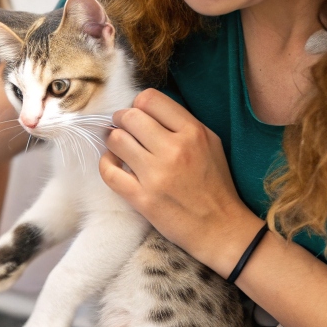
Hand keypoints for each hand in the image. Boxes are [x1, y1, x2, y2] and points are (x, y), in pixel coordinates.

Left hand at [100, 89, 260, 275]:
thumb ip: (182, 123)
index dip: (138, 104)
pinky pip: (109, 172)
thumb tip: (147, 109)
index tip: (139, 116)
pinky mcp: (142, 198)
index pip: (150, 99)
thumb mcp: (210, 144)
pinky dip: (106, 164)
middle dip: (121, 119)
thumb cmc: (215, 185)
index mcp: (193, 132)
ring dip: (113, 141)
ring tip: (119, 147)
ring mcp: (156, 175)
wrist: (220, 228)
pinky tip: (114, 164)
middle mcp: (174, 149)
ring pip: (116, 140)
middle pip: (130, 116)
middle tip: (123, 128)